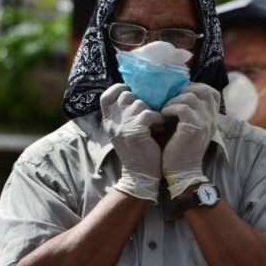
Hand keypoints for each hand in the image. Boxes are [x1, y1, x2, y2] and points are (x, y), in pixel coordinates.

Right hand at [101, 84, 164, 202]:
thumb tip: (136, 95)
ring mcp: (123, 128)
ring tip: (155, 122)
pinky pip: (148, 113)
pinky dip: (157, 118)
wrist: (141, 176)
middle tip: (148, 113)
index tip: (131, 93)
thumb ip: (126, 116)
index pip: (105, 96)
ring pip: (139, 103)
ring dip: (150, 111)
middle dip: (140, 101)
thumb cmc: (138, 152)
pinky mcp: (135, 133)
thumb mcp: (125, 132)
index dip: (118, 89)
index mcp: (109, 122)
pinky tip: (160, 126)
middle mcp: (113, 123)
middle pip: (125, 96)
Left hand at [161, 82, 219, 197]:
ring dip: (174, 99)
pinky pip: (183, 108)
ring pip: (191, 96)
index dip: (194, 87)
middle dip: (184, 89)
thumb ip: (187, 111)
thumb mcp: (187, 127)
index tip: (178, 92)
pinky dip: (170, 108)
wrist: (181, 172)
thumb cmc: (179, 149)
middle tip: (169, 97)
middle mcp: (212, 118)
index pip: (211, 92)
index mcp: (212, 117)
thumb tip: (172, 92)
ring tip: (164, 108)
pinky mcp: (195, 128)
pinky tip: (163, 115)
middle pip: (204, 90)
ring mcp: (206, 122)